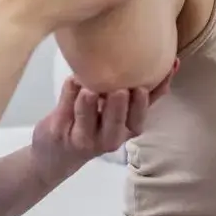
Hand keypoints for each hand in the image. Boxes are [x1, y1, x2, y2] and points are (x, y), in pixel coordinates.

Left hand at [29, 63, 177, 183]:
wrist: (54, 153)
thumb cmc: (92, 124)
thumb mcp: (117, 114)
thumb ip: (134, 94)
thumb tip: (160, 62)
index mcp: (125, 131)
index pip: (142, 115)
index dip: (154, 94)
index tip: (158, 74)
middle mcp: (108, 138)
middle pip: (118, 124)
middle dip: (121, 108)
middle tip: (121, 91)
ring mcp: (83, 137)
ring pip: (88, 121)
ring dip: (90, 104)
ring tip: (91, 90)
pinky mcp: (60, 131)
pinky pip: (66, 108)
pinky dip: (70, 91)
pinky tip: (74, 79)